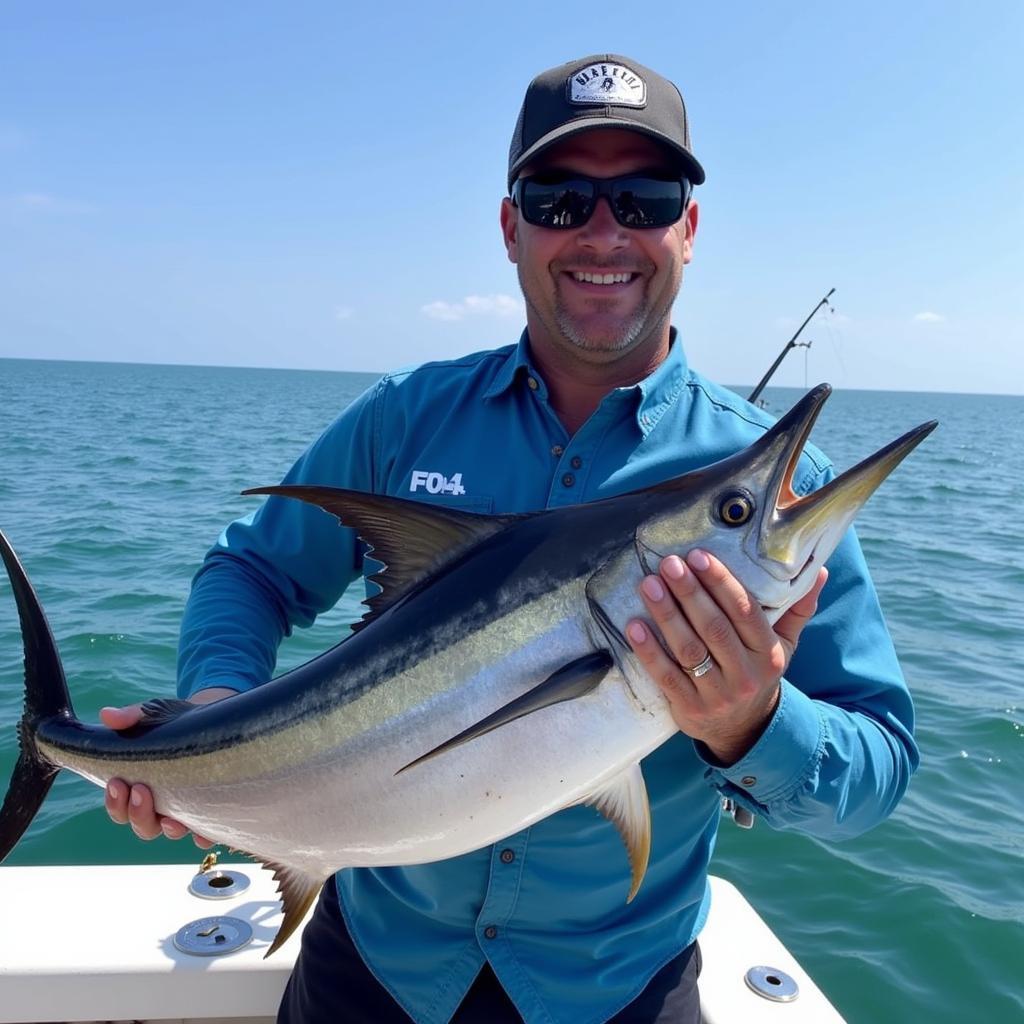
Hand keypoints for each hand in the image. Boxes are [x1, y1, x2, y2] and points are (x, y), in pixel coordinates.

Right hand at [100, 686, 236, 845]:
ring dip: (167, 828)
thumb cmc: (180, 721)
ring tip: (170, 818)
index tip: (117, 782)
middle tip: (139, 789)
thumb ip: (133, 716)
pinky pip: (207, 833)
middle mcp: (162, 806)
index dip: (115, 802)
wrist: (217, 721)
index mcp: (141, 788)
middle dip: (136, 813)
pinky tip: (202, 832)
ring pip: (170, 832)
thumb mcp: (158, 714)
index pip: (121, 808)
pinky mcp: (211, 810)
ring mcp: (187, 810)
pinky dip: (203, 836)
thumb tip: (107, 714)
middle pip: (143, 826)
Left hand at [626, 550, 827, 765]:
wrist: (745, 730)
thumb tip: (819, 571)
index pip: (744, 611)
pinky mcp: (690, 709)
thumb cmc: (758, 672)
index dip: (721, 582)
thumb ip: (797, 608)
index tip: (698, 556)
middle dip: (689, 592)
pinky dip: (649, 650)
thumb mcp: (784, 645)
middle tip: (669, 563)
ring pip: (689, 649)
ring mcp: (717, 694)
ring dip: (666, 614)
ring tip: (649, 585)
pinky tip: (634, 625)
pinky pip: (666, 676)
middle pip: (714, 627)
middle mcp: (745, 674)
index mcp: (768, 653)